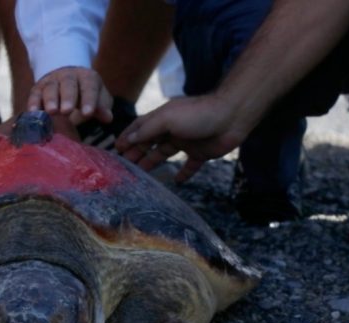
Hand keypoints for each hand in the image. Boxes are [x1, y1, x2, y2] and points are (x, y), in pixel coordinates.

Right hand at [28, 66, 112, 124]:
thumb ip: (102, 107)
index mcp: (87, 78)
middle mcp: (69, 76)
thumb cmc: (85, 93)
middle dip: (67, 98)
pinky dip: (33, 102)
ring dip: (50, 100)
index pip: (89, 87)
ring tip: (52, 112)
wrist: (67, 77)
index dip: (89, 100)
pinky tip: (33, 112)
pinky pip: (34, 94)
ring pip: (50, 88)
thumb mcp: (98, 98)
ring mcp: (52, 81)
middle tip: (67, 111)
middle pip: (68, 84)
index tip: (88, 113)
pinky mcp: (38, 88)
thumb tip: (108, 118)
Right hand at [116, 94, 251, 182]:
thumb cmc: (197, 115)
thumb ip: (147, 130)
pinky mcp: (201, 153)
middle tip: (124, 166)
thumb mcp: (167, 119)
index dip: (128, 137)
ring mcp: (186, 141)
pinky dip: (182, 174)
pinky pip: (189, 166)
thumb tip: (129, 139)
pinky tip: (176, 182)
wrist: (232, 117)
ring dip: (152, 163)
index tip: (116, 149)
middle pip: (149, 143)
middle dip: (136, 153)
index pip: (140, 128)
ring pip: (164, 154)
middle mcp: (172, 129)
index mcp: (162, 118)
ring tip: (141, 175)